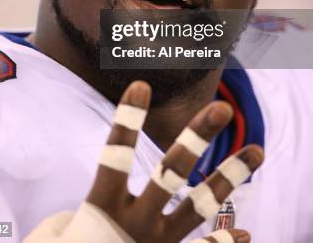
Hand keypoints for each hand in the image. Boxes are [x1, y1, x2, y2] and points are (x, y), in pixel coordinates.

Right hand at [24, 81, 262, 242]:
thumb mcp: (55, 236)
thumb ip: (76, 214)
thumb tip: (87, 207)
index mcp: (102, 207)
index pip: (115, 155)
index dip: (128, 120)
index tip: (142, 85)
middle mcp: (134, 223)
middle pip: (171, 172)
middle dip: (197, 137)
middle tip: (222, 107)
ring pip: (200, 206)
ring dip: (229, 177)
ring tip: (257, 150)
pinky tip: (245, 233)